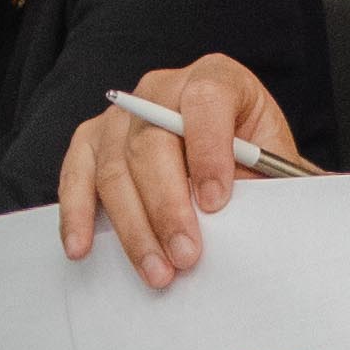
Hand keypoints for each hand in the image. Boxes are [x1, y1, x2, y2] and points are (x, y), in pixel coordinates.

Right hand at [50, 56, 293, 289]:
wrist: (226, 154)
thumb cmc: (251, 157)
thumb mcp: (273, 162)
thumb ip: (266, 181)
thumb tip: (256, 219)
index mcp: (216, 78)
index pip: (205, 101)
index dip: (209, 151)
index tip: (216, 201)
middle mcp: (161, 88)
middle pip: (152, 142)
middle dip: (169, 207)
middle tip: (187, 255)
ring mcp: (121, 115)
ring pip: (115, 168)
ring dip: (134, 227)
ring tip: (158, 271)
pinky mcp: (92, 141)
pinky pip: (76, 176)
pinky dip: (77, 215)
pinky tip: (82, 248)